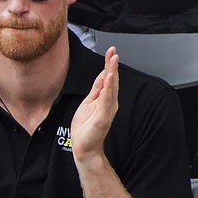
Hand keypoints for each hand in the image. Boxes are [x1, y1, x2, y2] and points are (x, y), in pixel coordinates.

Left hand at [71, 46, 119, 161]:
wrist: (84, 147)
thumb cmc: (86, 128)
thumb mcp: (88, 102)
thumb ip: (96, 89)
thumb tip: (102, 75)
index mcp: (105, 99)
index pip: (107, 78)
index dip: (109, 64)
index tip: (111, 51)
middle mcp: (109, 102)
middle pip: (111, 80)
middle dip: (112, 64)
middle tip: (114, 51)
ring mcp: (107, 109)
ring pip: (111, 87)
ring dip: (112, 72)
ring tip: (113, 60)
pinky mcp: (103, 116)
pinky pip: (107, 100)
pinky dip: (108, 88)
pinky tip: (109, 78)